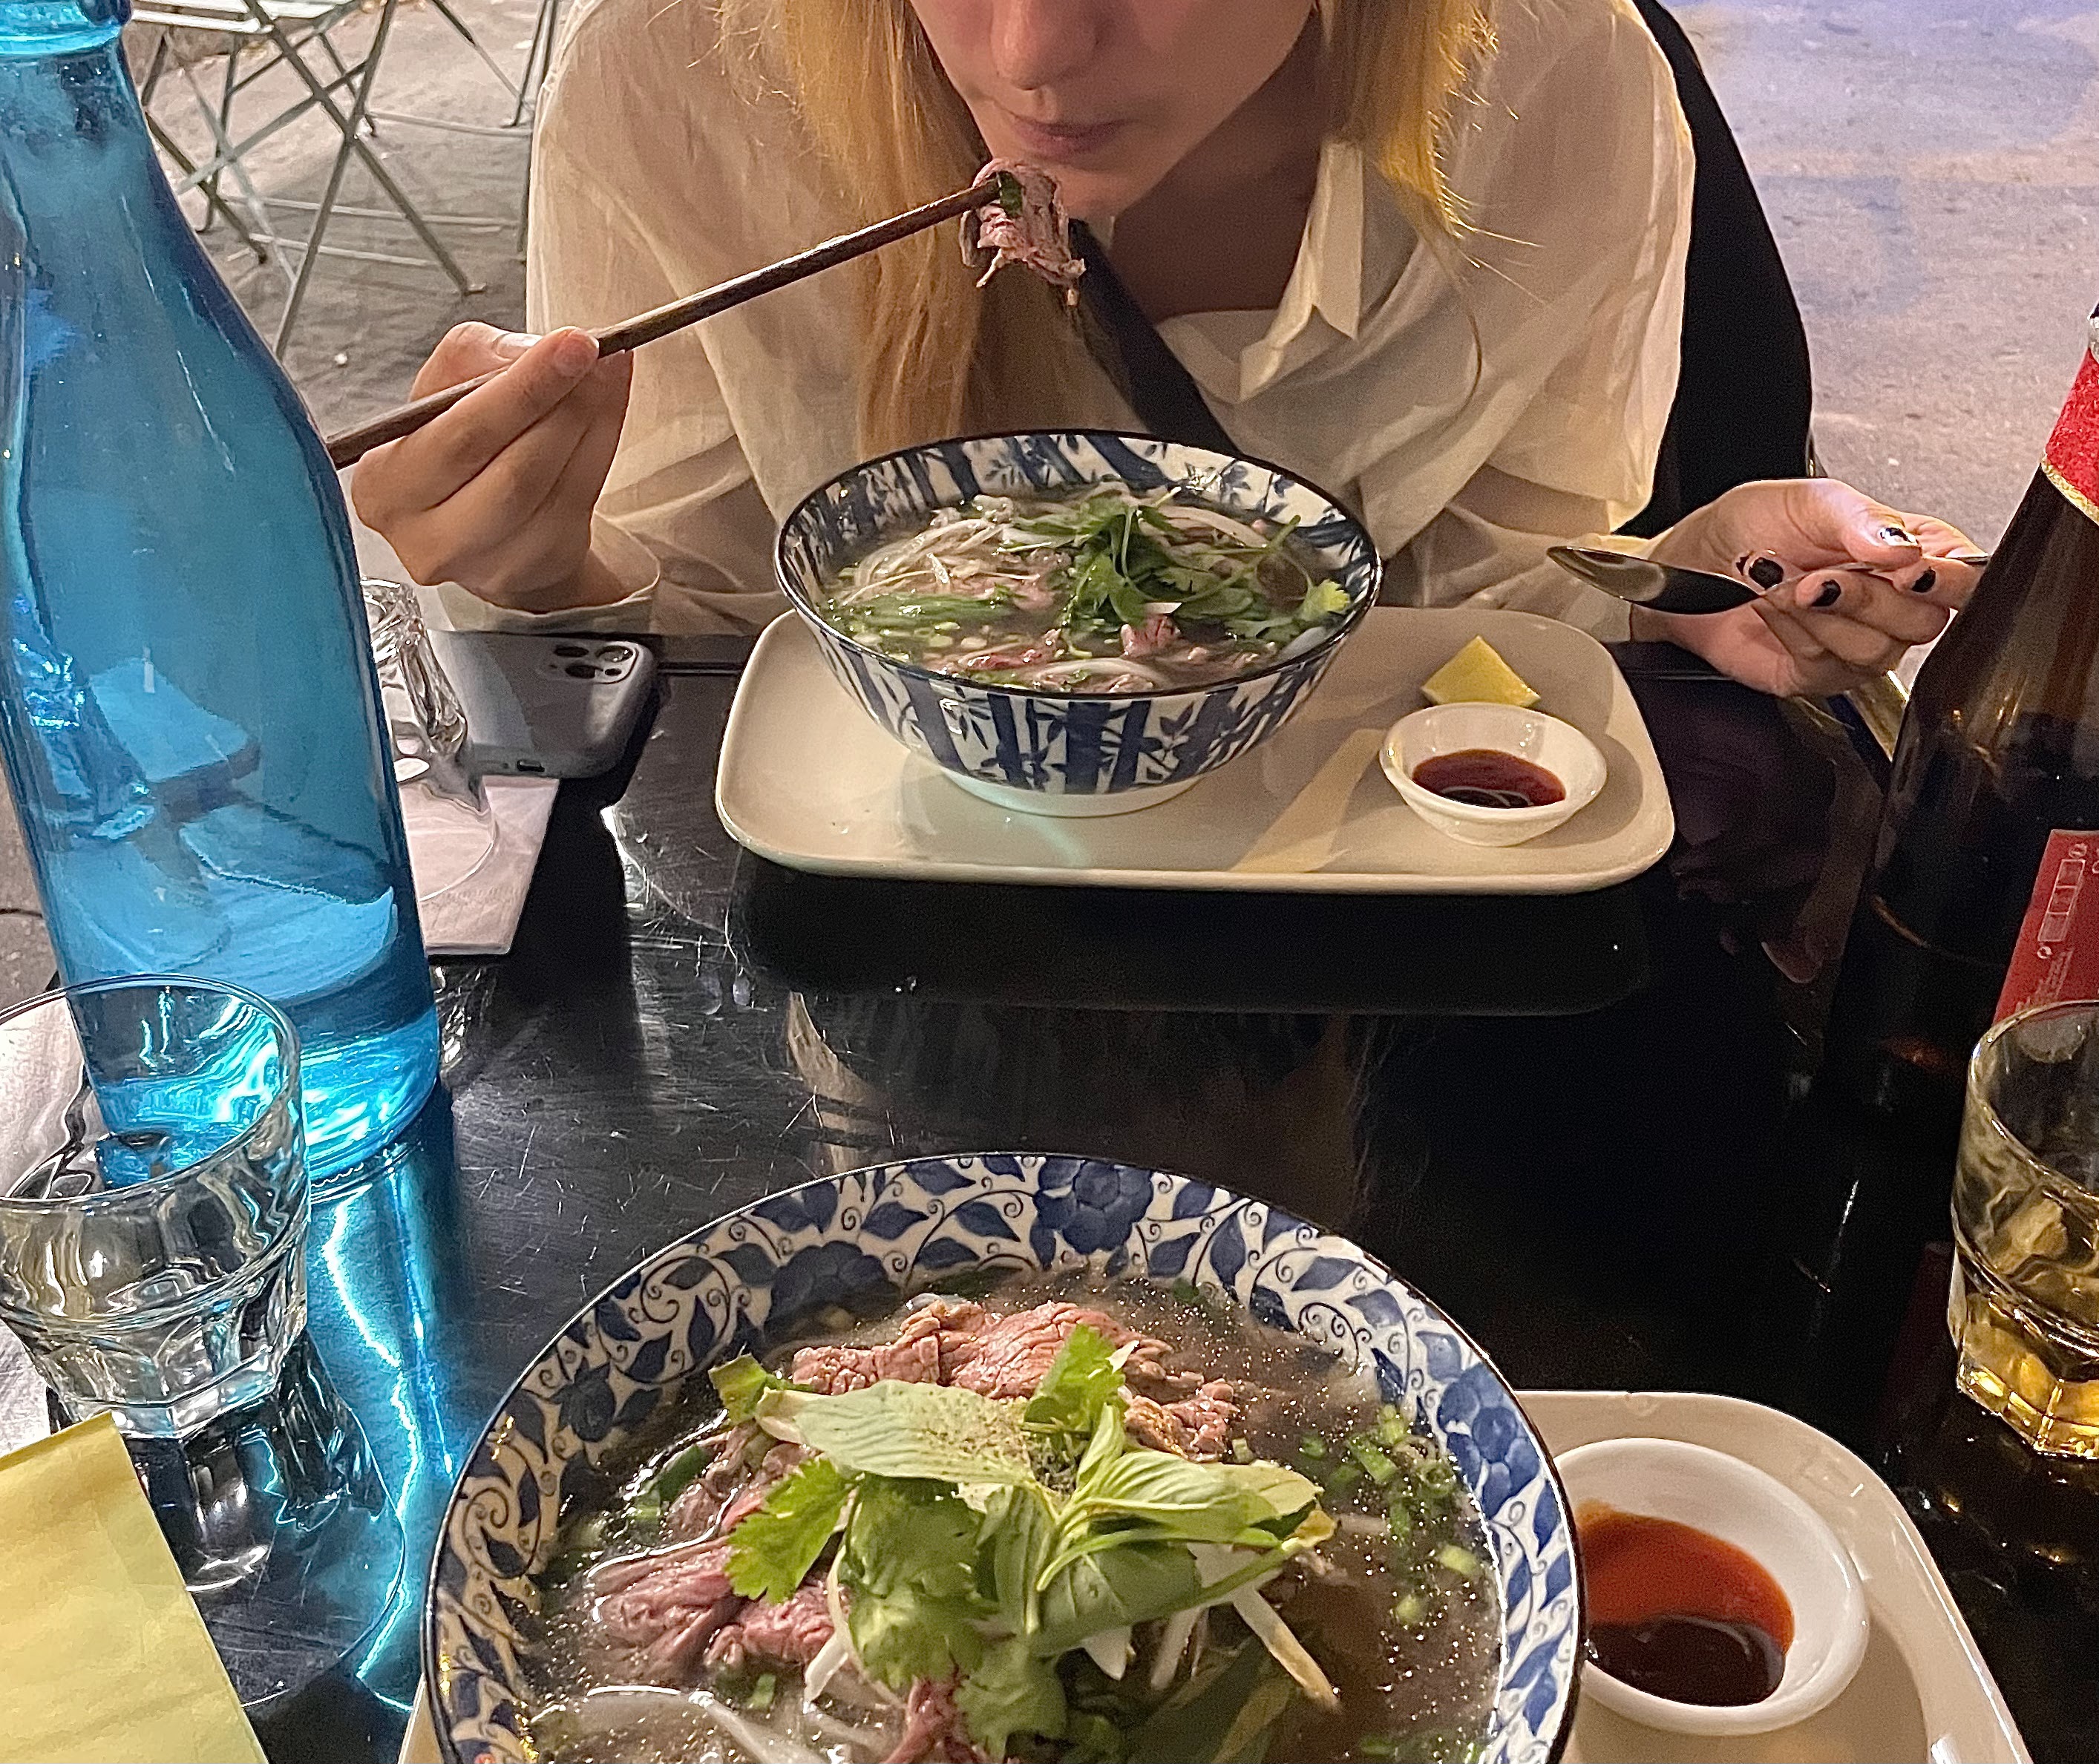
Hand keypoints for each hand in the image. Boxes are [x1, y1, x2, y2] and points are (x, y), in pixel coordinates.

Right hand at [350, 323, 633, 612]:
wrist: (483, 514)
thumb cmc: (457, 446)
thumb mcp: (444, 387)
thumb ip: (477, 357)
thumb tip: (538, 350)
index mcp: (384, 483)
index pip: (460, 432)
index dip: (522, 387)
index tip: (571, 343)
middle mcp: (424, 534)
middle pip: (511, 467)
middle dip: (561, 402)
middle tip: (594, 354)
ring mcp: (482, 563)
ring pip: (549, 485)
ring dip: (588, 421)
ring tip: (604, 375)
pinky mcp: (531, 569)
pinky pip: (577, 501)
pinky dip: (601, 446)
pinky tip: (606, 410)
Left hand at [1633, 478, 1985, 696]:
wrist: (1687, 564)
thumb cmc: (1748, 526)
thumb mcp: (1806, 500)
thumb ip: (1859, 518)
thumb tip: (1903, 545)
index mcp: (1904, 548)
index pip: (1963, 575)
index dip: (1948, 578)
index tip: (1914, 569)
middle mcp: (1887, 600)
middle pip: (1923, 622)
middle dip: (1869, 597)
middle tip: (1819, 574)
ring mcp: (1854, 642)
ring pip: (1876, 651)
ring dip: (1822, 614)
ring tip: (1782, 582)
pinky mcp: (1815, 674)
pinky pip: (1827, 667)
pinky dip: (1795, 633)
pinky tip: (1773, 608)